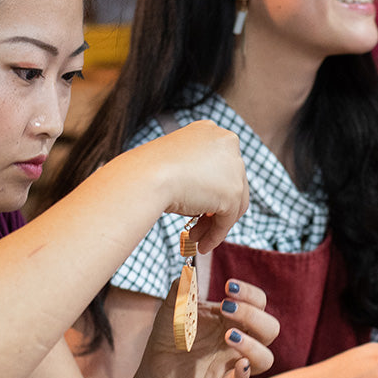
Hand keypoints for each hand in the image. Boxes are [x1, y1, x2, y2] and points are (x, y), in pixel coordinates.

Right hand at [135, 121, 249, 250]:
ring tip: (196, 239)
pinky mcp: (233, 191)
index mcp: (211, 131)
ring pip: (232, 203)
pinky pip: (227, 219)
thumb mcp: (175, 166)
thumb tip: (206, 200)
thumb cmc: (148, 171)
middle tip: (197, 227)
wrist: (144, 177)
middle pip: (230, 184)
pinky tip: (202, 246)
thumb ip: (195, 176)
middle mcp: (227, 143)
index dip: (211, 188)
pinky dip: (216, 234)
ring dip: (214, 224)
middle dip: (213, 209)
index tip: (200, 205)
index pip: (221, 165)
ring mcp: (233, 166)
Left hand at [144, 278, 274, 377]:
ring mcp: (233, 361)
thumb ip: (181, 287)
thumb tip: (189, 270)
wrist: (156, 360)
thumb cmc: (173, 329)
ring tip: (228, 335)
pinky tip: (237, 364)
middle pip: (270, 328)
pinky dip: (243, 373)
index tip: (228, 287)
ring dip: (253, 345)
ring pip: (265, 358)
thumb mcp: (173, 304)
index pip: (259, 302)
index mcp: (234, 317)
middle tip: (226, 307)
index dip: (250, 293)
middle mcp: (241, 339)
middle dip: (252, 315)